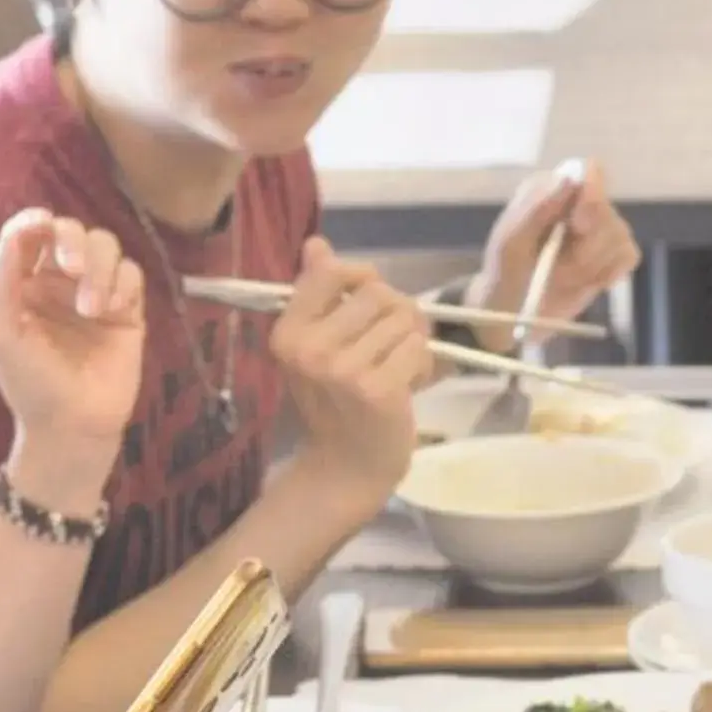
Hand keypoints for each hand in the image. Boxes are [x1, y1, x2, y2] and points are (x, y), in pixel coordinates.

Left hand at [0, 208, 145, 500]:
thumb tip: (14, 232)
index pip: (30, 235)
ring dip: (100, 268)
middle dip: (73, 240)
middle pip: (72, 231)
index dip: (35, 220)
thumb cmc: (30, 383)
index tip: (42, 224)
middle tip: (72, 268)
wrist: (74, 426)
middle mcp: (59, 282)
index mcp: (24, 284)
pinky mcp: (128, 309)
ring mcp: (96, 293)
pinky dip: (124, 283)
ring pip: (106, 245)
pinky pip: (132, 274)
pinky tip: (113, 310)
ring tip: (92, 308)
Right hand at [273, 238, 432, 511]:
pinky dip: (423, 365)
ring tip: (399, 369)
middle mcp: (310, 348)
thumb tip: (317, 243)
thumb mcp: (318, 346)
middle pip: (378, 292)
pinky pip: (418, 348)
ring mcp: (343, 370)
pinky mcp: (378, 390)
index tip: (368, 303)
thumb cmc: (336, 403)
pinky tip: (408, 387)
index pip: (331, 272)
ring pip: (404, 318)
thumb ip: (319, 294)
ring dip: (413, 342)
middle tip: (392, 346)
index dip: (362, 277)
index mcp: (288, 332)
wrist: (347, 468)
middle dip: (397, 314)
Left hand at [475, 159, 639, 349]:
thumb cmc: (504, 274)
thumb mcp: (510, 244)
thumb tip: (568, 179)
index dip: (591, 194)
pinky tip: (589, 283)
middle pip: (605, 209)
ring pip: (619, 235)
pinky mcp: (612, 254)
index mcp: (550, 190)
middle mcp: (578, 203)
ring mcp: (598, 228)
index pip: (586, 172)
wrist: (513, 314)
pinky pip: (629, 255)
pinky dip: (609, 274)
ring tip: (563, 279)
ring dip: (591, 266)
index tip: (578, 225)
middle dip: (584, 247)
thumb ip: (535, 209)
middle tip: (558, 270)